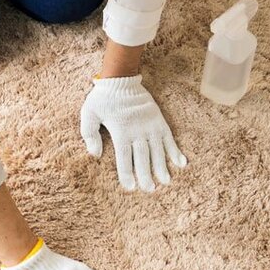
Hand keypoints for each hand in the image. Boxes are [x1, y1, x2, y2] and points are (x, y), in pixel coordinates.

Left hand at [80, 74, 187, 191]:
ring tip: (165, 182)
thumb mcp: (89, 113)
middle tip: (149, 189)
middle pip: (142, 157)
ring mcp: (150, 126)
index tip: (130, 187)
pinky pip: (169, 138)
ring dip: (162, 167)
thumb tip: (94, 155)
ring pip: (157, 150)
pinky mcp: (159, 121)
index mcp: (120, 131)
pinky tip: (181, 164)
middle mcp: (137, 131)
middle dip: (146, 175)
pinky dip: (175, 151)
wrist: (121, 79)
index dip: (127, 173)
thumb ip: (89, 133)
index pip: (124, 157)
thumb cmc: (102, 98)